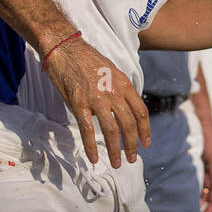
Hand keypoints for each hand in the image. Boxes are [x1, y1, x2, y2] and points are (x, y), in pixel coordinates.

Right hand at [41, 36, 150, 168]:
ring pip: (111, 130)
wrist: (64, 48)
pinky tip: (94, 158)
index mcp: (123, 83)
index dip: (145, 130)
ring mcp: (96, 98)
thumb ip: (119, 89)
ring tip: (117, 163)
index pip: (140, 111)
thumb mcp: (111, 70)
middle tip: (132, 158)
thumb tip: (124, 108)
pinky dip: (92, 146)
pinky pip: (88, 130)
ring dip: (115, 150)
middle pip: (128, 124)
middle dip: (132, 144)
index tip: (146, 143)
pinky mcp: (79, 103)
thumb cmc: (86, 59)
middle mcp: (113, 92)